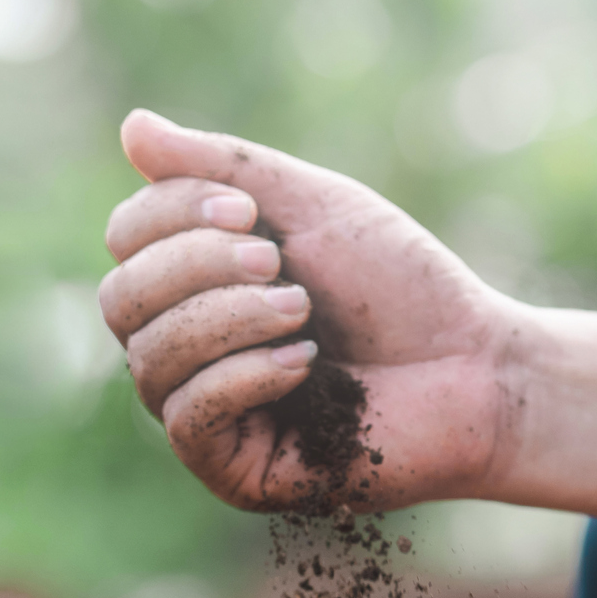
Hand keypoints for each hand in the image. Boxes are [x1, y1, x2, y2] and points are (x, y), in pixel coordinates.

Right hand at [98, 109, 521, 511]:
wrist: (476, 368)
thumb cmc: (401, 287)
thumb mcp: (312, 206)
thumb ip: (223, 167)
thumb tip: (130, 128)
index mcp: (196, 283)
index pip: (126, 242)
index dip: (169, 215)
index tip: (248, 211)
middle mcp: (185, 348)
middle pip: (120, 300)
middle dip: (194, 268)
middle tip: (276, 262)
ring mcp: (203, 413)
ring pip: (149, 358)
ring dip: (228, 319)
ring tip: (302, 311)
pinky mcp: (231, 469)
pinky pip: (188, 418)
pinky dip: (242, 376)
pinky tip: (304, 362)